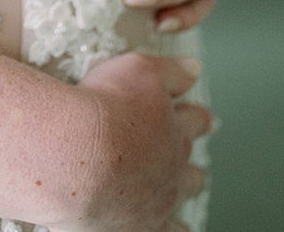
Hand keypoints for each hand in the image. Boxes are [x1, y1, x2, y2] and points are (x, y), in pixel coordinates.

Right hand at [71, 52, 211, 231]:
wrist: (77, 153)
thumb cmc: (104, 107)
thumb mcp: (139, 70)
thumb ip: (171, 71)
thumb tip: (196, 69)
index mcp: (172, 129)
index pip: (192, 121)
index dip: (198, 117)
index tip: (206, 118)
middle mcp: (170, 167)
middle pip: (189, 163)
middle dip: (192, 158)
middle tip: (198, 164)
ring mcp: (157, 200)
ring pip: (180, 197)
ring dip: (186, 189)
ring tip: (190, 187)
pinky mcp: (139, 227)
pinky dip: (176, 229)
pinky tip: (180, 229)